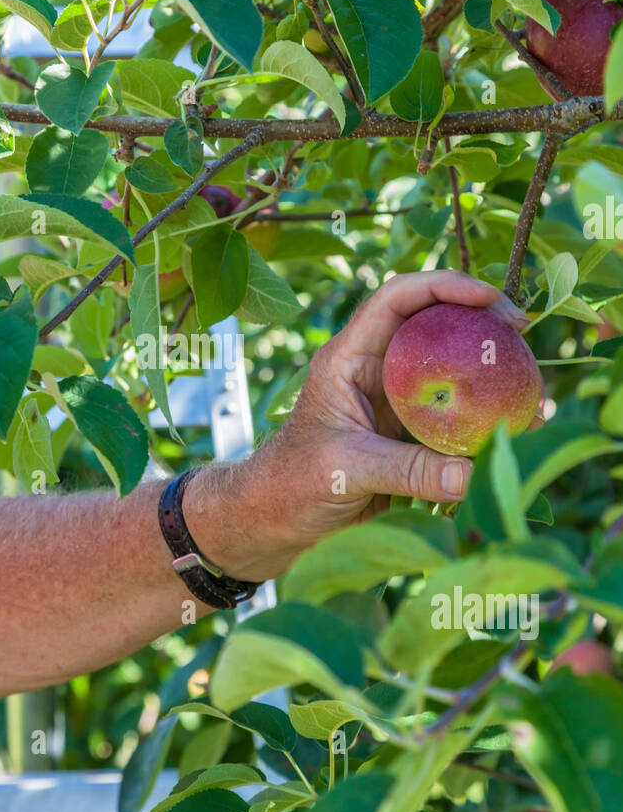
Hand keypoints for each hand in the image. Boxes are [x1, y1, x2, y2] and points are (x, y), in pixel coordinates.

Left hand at [186, 271, 533, 580]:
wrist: (276, 525)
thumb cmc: (291, 484)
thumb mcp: (346, 471)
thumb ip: (406, 471)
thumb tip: (472, 474)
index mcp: (348, 358)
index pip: (394, 300)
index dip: (440, 286)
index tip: (487, 296)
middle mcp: (377, 372)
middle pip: (433, 326)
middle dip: (479, 321)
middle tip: (522, 332)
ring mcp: (397, 404)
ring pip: (451, 372)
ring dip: (490, 373)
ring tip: (534, 382)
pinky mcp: (413, 437)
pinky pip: (457, 420)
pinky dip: (489, 421)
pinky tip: (525, 429)